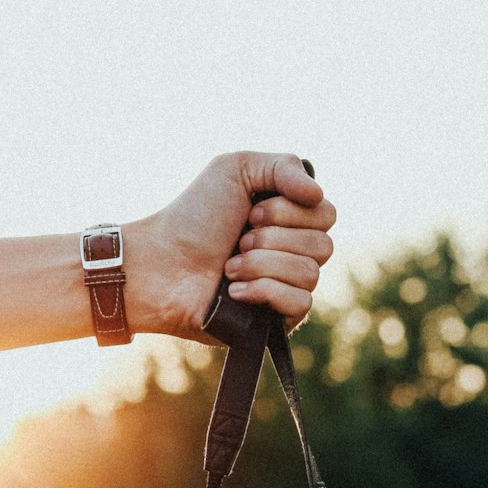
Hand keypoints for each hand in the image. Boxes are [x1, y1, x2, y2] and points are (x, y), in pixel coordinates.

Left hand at [123, 152, 335, 340]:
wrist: (162, 266)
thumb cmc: (192, 217)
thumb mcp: (235, 169)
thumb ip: (284, 166)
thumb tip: (318, 194)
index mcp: (289, 219)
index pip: (326, 214)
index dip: (290, 212)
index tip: (251, 211)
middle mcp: (292, 253)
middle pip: (323, 245)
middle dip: (273, 239)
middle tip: (237, 240)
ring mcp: (286, 288)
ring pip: (311, 274)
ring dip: (262, 264)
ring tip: (228, 267)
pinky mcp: (277, 321)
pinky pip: (301, 304)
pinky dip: (264, 291)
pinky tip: (235, 292)